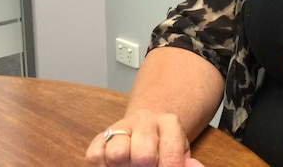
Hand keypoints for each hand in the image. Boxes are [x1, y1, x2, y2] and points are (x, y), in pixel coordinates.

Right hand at [85, 110, 205, 166]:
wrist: (146, 129)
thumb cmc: (166, 149)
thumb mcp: (181, 154)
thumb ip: (187, 163)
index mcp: (170, 123)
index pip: (171, 155)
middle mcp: (145, 120)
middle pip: (144, 156)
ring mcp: (121, 128)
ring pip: (117, 154)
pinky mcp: (100, 138)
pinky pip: (95, 156)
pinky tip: (114, 166)